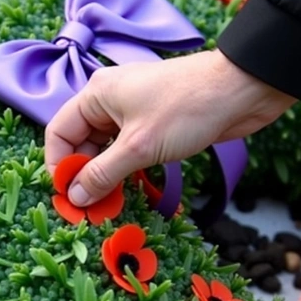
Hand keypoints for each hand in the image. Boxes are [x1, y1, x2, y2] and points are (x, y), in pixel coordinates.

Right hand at [44, 49, 295, 206]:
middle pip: (82, 143)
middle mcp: (109, 102)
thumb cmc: (186, 109)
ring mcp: (133, 113)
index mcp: (96, 95)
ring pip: (106, 149)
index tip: (67, 197)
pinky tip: (127, 191)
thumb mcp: (138, 146)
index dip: (59, 166)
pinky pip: (128, 151)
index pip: (59, 132)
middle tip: (89, 210)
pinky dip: (125, 171)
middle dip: (83, 175)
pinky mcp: (154, 125)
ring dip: (106, 176)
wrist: (241, 91)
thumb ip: (103, 173)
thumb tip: (75, 197)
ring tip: (107, 206)